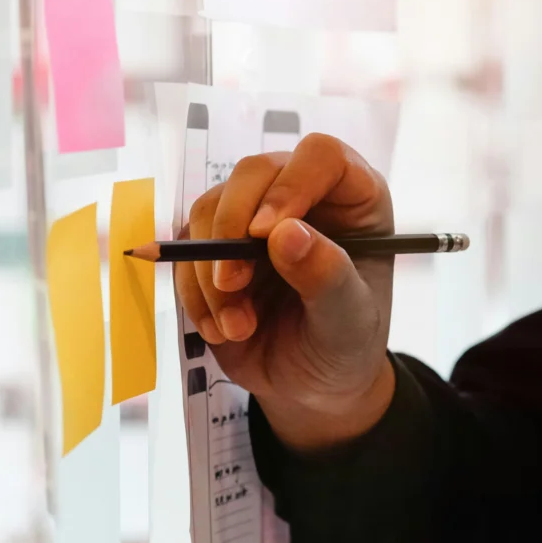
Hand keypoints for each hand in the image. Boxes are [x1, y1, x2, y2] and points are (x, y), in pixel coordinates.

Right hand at [175, 134, 396, 451]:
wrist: (312, 386)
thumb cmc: (346, 345)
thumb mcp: (349, 321)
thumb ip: (327, 278)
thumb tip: (286, 233)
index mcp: (353, 200)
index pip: (320, 156)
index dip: (289, 184)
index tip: (266, 234)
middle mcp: (304, 195)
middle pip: (254, 173)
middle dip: (232, 229)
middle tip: (234, 285)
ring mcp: (256, 217)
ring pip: (211, 209)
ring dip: (211, 273)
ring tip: (238, 327)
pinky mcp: (218, 245)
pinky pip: (187, 249)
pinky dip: (195, 292)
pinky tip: (222, 330)